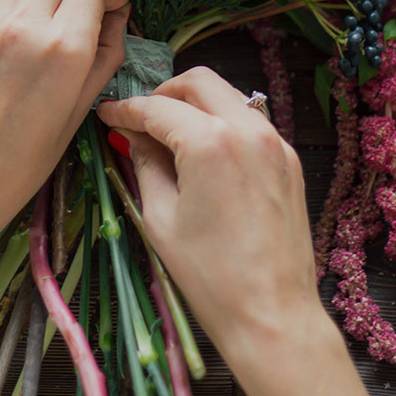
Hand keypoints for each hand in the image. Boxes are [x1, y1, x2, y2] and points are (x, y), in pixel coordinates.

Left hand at [0, 0, 129, 258]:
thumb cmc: (27, 158)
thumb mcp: (82, 109)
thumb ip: (105, 54)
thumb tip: (113, 17)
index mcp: (64, 47)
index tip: (111, 9)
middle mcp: (25, 23)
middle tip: (82, 8)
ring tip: (45, 23)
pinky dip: (12, 6)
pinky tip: (12, 40)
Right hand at [97, 68, 369, 395]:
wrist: (272, 313)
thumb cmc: (210, 276)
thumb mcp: (161, 218)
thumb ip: (146, 165)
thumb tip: (136, 137)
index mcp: (211, 142)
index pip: (158, 108)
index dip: (126, 109)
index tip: (106, 115)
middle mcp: (249, 129)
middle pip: (199, 82)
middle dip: (165, 93)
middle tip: (141, 120)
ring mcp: (275, 143)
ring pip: (229, 97)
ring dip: (197, 106)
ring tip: (171, 138)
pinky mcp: (289, 161)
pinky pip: (251, 123)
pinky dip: (223, 125)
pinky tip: (205, 156)